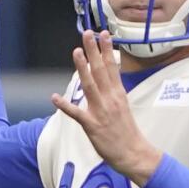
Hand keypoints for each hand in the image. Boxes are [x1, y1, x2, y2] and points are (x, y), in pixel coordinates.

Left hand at [50, 30, 162, 185]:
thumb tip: (107, 78)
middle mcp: (110, 99)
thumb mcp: (123, 106)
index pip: (112, 67)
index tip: (103, 34)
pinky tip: (54, 97)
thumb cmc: (127, 132)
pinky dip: (65, 105)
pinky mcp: (92, 125)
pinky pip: (76, 113)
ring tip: (76, 52)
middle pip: (101, 70)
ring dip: (83, 68)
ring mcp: (101, 111)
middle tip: (87, 34)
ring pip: (90, 85)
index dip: (107, 50)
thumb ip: (113, 92)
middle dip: (94, 51)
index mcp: (118, 94)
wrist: (133, 153)